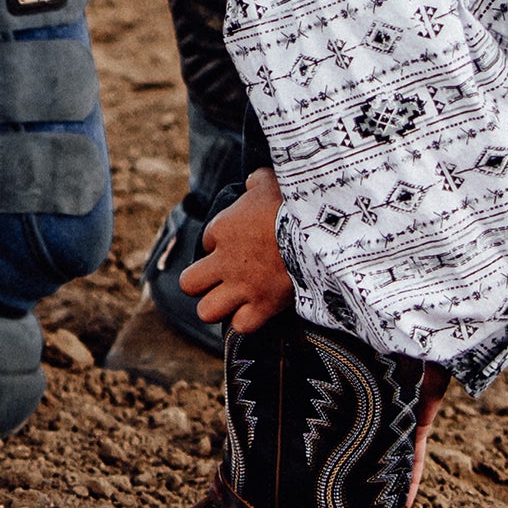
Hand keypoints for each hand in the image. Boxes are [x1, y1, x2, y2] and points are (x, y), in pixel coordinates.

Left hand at [179, 168, 293, 335]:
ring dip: (219, 306)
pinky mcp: (263, 306)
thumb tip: (252, 183)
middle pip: (189, 284)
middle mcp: (225, 261)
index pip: (205, 242)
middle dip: (202, 283)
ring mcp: (243, 287)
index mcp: (222, 228)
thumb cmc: (294, 202)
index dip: (219, 244)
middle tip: (221, 279)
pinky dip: (247, 321)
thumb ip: (255, 182)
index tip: (239, 243)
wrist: (318, 230)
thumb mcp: (270, 180)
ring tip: (233, 300)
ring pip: (206, 311)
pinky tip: (256, 311)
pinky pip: (241, 326)